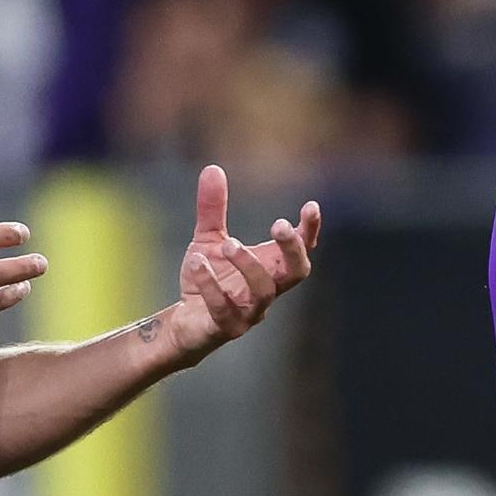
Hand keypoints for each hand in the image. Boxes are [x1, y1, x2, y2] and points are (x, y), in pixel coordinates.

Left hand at [165, 164, 320, 367]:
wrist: (185, 322)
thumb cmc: (208, 280)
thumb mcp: (209, 238)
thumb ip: (213, 208)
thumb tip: (213, 168)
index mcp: (270, 267)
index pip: (301, 250)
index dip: (309, 231)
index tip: (311, 207)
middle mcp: (268, 290)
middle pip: (297, 272)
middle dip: (291, 248)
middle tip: (278, 224)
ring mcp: (249, 312)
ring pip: (263, 292)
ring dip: (248, 264)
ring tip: (228, 243)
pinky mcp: (224, 327)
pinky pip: (224, 309)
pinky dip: (212, 285)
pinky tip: (198, 263)